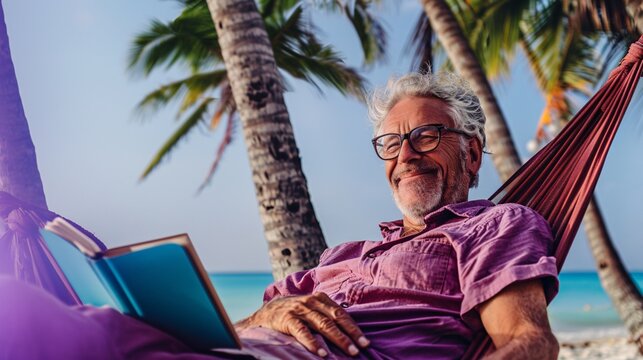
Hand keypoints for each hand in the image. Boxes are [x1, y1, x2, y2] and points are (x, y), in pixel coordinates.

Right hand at [235, 292, 369, 356]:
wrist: (266, 311)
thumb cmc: (295, 312)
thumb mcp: (311, 308)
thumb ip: (327, 314)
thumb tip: (349, 331)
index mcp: (320, 299)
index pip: (341, 314)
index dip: (354, 328)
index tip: (366, 341)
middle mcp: (312, 302)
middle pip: (335, 318)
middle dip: (350, 334)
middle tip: (362, 347)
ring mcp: (300, 310)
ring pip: (323, 324)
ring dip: (338, 339)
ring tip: (349, 351)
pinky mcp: (288, 319)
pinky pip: (302, 332)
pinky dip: (313, 343)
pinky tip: (321, 353)